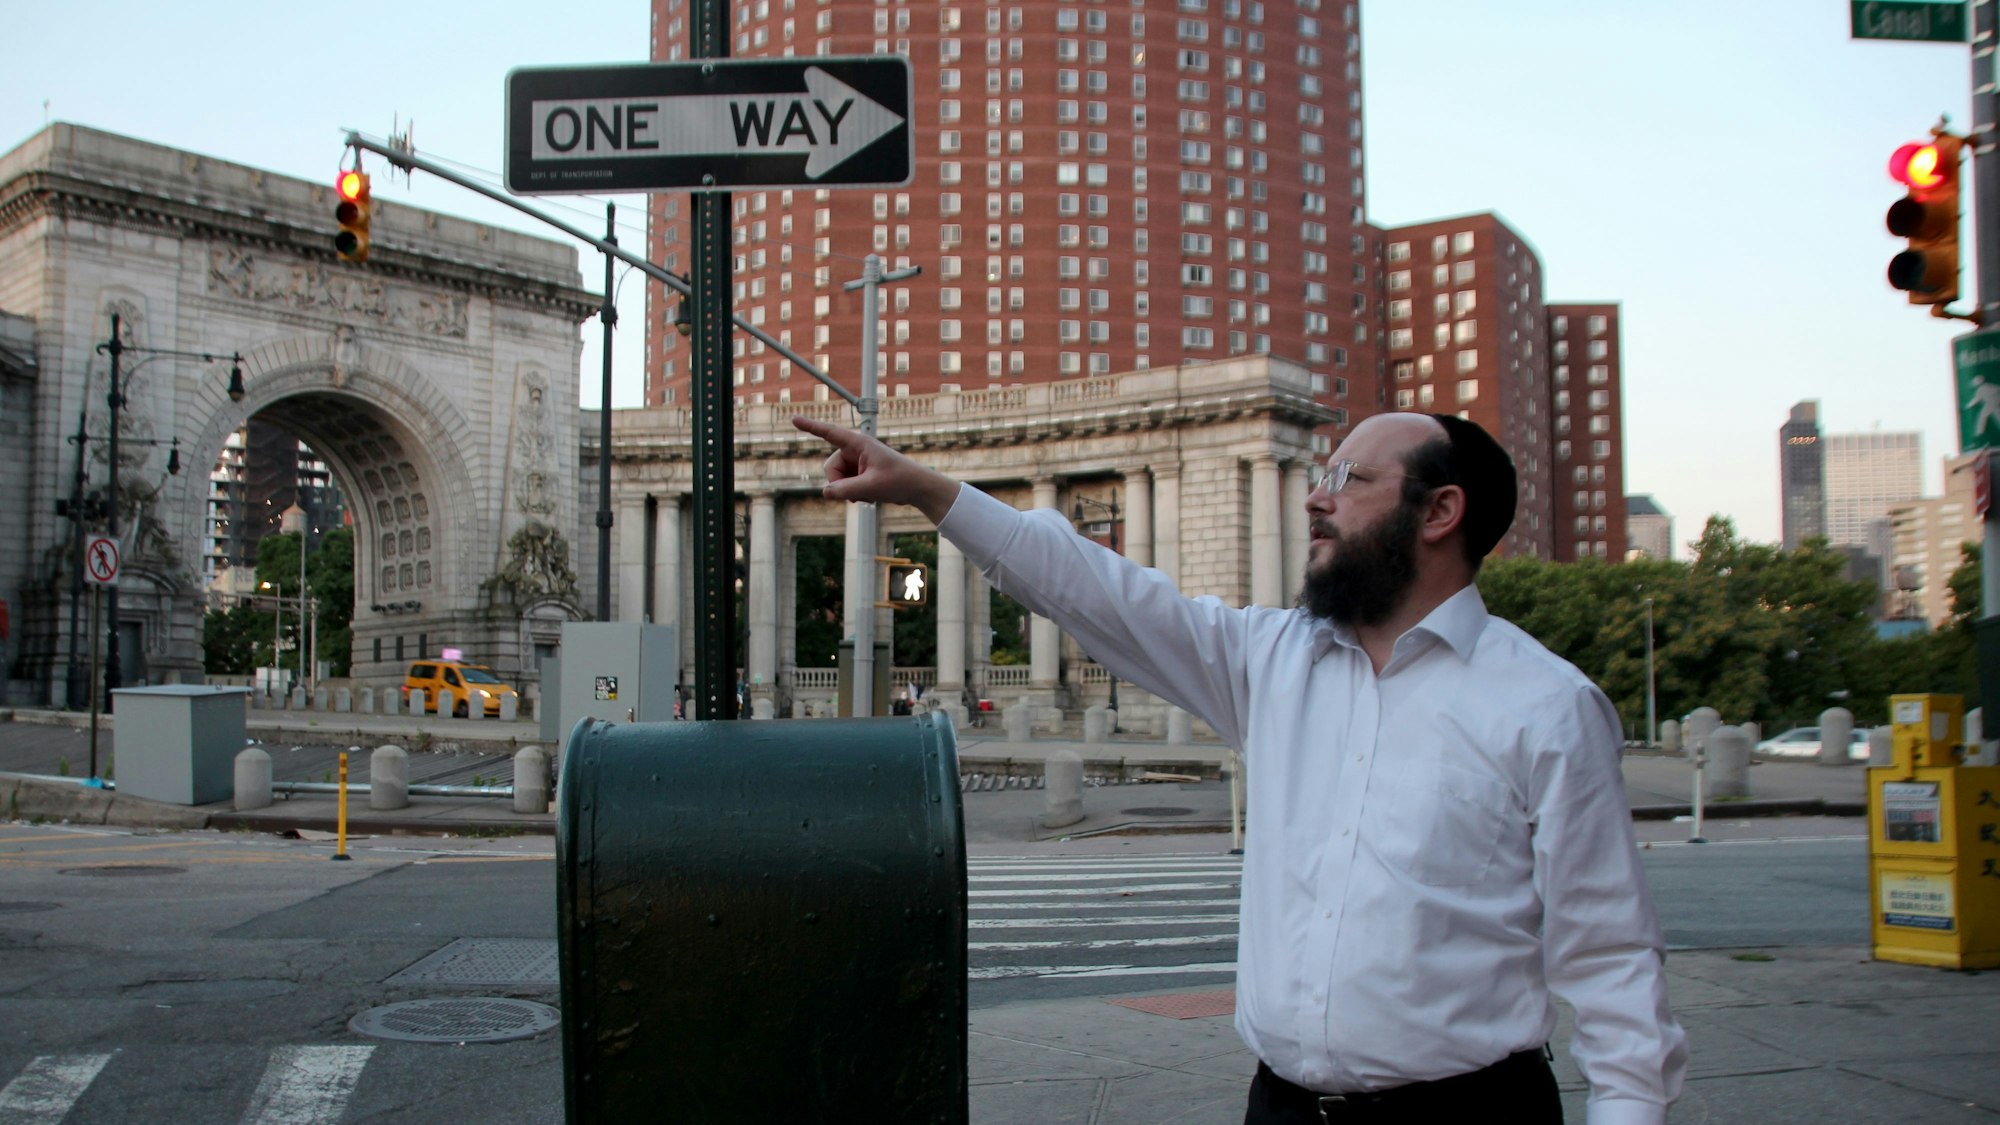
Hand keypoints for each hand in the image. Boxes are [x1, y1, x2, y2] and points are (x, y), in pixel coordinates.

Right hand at [791, 416, 960, 522]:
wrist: (917, 488)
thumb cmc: (899, 480)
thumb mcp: (871, 488)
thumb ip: (847, 490)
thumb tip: (825, 492)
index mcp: (859, 444)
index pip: (830, 433)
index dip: (810, 427)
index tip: (793, 419)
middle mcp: (855, 451)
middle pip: (831, 468)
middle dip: (839, 484)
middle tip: (858, 494)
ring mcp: (857, 462)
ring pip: (837, 479)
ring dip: (848, 491)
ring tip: (868, 495)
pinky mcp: (859, 473)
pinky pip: (845, 485)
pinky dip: (853, 493)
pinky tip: (870, 496)